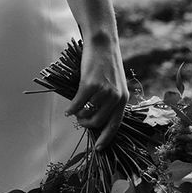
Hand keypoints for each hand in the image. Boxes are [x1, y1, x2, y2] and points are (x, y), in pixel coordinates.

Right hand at [65, 35, 128, 149]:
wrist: (103, 43)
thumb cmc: (106, 64)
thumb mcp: (114, 84)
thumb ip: (109, 101)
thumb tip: (94, 119)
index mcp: (123, 99)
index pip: (115, 125)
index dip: (106, 139)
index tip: (98, 149)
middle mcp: (116, 97)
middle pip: (98, 122)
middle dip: (87, 124)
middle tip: (80, 120)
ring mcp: (103, 91)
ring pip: (87, 113)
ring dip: (79, 115)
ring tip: (75, 111)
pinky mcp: (90, 85)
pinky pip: (78, 104)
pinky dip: (71, 108)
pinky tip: (68, 109)